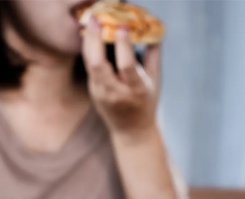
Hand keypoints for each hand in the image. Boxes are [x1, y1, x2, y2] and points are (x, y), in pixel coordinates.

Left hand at [82, 17, 161, 137]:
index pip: (125, 67)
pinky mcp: (93, 92)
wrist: (131, 132)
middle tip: (96, 19)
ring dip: (89, 43)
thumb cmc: (147, 104)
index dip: (123, 46)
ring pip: (90, 66)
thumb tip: (153, 29)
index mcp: (135, 90)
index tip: (122, 27)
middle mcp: (116, 93)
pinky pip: (89, 68)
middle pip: (99, 66)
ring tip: (91, 23)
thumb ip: (153, 55)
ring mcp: (101, 94)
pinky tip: (91, 37)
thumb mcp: (155, 81)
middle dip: (95, 40)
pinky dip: (89, 51)